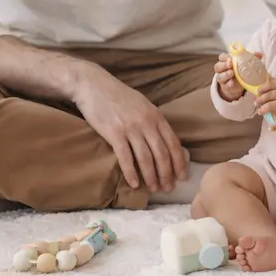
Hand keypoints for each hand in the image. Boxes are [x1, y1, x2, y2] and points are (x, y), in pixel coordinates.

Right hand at [72, 64, 186, 193]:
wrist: (94, 85)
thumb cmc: (119, 96)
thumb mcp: (143, 105)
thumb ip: (154, 122)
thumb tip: (165, 142)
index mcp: (156, 116)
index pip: (173, 143)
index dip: (179, 162)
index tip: (182, 176)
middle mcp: (146, 122)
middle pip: (162, 153)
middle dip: (167, 174)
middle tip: (168, 188)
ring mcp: (131, 128)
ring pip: (146, 158)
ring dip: (151, 177)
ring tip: (153, 189)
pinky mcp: (114, 133)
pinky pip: (125, 158)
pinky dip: (131, 173)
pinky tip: (134, 184)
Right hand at [213, 52, 255, 101]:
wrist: (239, 85)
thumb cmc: (241, 70)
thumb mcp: (246, 63)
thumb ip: (252, 57)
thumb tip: (260, 54)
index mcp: (226, 61)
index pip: (222, 57)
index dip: (225, 57)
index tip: (231, 58)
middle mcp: (222, 69)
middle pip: (218, 66)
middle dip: (224, 65)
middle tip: (230, 65)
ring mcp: (222, 78)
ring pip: (219, 76)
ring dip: (225, 74)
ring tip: (232, 73)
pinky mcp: (225, 86)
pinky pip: (224, 85)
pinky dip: (228, 83)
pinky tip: (232, 83)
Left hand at [254, 76, 275, 129]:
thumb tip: (265, 78)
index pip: (272, 84)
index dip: (263, 87)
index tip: (258, 92)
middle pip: (269, 95)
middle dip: (260, 99)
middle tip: (256, 103)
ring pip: (270, 106)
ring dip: (263, 109)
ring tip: (259, 111)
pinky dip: (274, 125)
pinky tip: (270, 128)